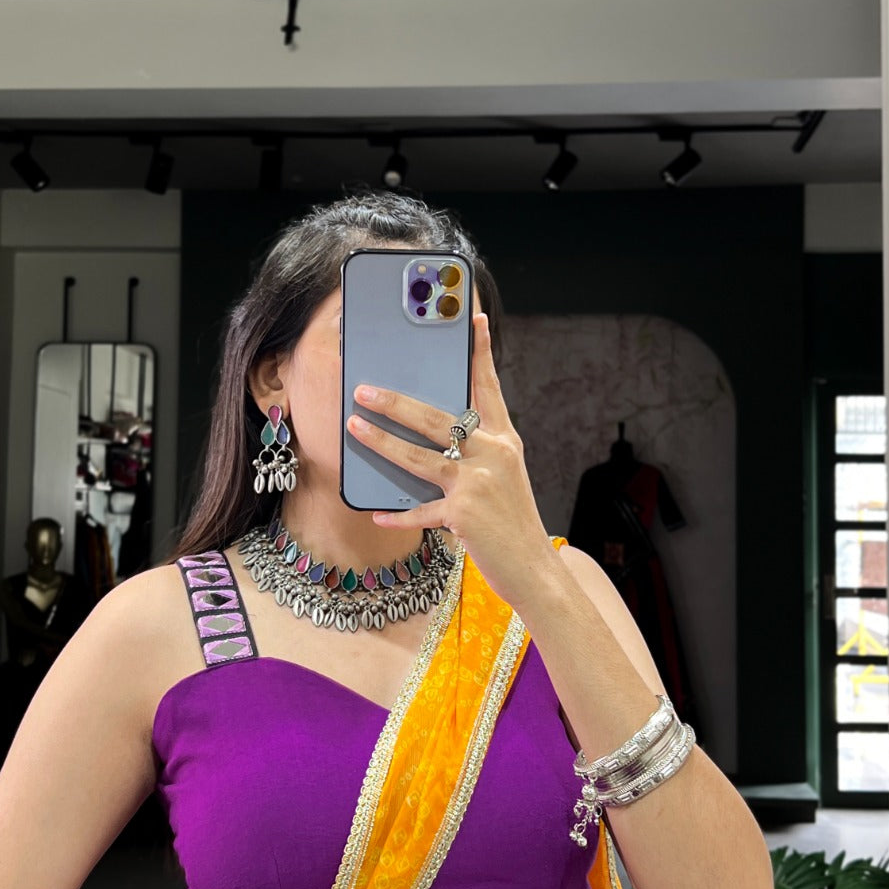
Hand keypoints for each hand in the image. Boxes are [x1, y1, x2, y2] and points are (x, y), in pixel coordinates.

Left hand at [346, 310, 554, 611]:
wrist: (534, 569)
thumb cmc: (513, 524)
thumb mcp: (504, 479)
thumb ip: (478, 454)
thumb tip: (435, 437)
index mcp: (505, 440)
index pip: (489, 388)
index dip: (480, 354)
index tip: (473, 319)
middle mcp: (494, 454)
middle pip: (436, 418)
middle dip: (396, 402)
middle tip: (365, 389)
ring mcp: (478, 483)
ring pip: (419, 456)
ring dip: (381, 442)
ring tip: (354, 427)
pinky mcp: (463, 514)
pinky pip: (420, 511)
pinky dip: (398, 515)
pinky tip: (377, 513)